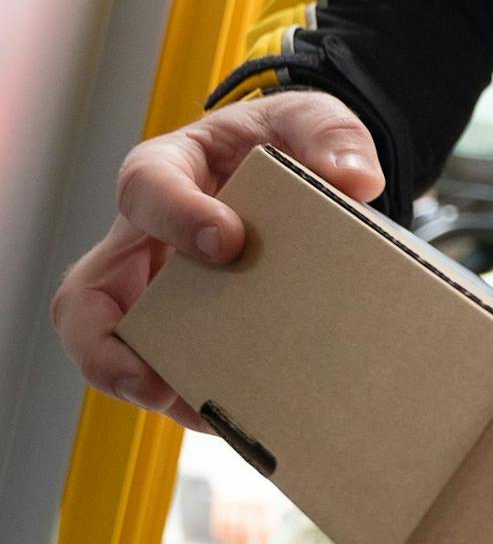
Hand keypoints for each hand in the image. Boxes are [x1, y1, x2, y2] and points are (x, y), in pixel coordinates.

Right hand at [51, 92, 383, 429]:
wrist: (302, 175)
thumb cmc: (287, 144)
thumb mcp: (313, 120)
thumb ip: (333, 137)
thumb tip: (355, 180)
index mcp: (168, 172)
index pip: (146, 189)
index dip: (176, 216)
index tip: (229, 240)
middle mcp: (146, 239)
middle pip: (87, 296)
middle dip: (103, 345)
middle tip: (153, 379)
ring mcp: (162, 291)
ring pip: (118, 348)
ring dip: (149, 386)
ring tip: (204, 415)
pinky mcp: (192, 327)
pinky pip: (175, 370)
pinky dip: (199, 399)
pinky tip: (244, 422)